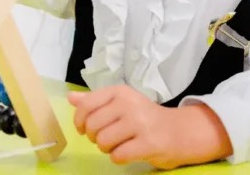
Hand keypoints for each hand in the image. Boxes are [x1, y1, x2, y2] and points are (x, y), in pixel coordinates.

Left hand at [68, 86, 232, 169]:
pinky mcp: (149, 143)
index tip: (82, 129)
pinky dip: (118, 158)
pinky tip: (127, 152)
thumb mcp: (120, 103)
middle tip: (105, 138)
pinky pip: (118, 155)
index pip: (86, 105)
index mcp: (120, 92)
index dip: (79, 121)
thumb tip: (70, 98)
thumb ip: (94, 101)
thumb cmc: (144, 117)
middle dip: (94, 137)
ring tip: (117, 144)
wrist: (179, 132)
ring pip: (103, 142)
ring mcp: (140, 123)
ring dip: (106, 148)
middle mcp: (129, 104)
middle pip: (92, 126)